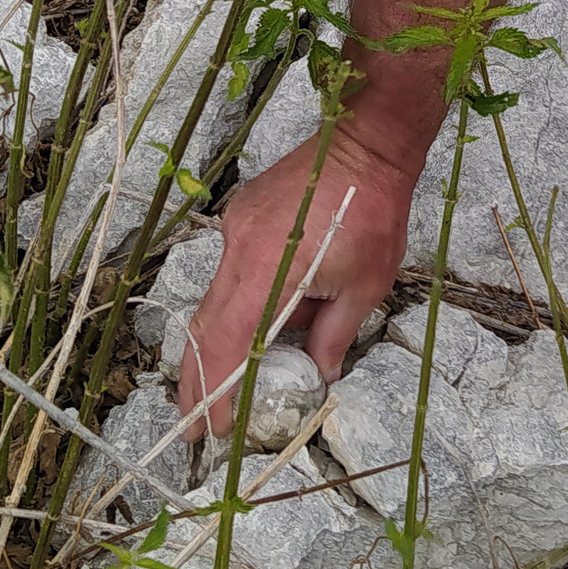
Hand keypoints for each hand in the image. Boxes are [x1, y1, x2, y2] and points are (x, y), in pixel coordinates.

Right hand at [178, 125, 415, 435]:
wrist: (364, 141)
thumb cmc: (373, 212)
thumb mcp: (366, 285)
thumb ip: (335, 334)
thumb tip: (320, 374)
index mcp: (269, 270)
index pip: (227, 342)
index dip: (214, 389)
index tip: (211, 427)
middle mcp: (240, 249)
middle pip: (205, 324)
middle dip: (196, 377)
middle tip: (194, 420)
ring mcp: (236, 227)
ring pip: (215, 297)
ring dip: (218, 339)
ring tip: (225, 378)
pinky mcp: (242, 213)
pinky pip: (231, 267)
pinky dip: (239, 299)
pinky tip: (263, 312)